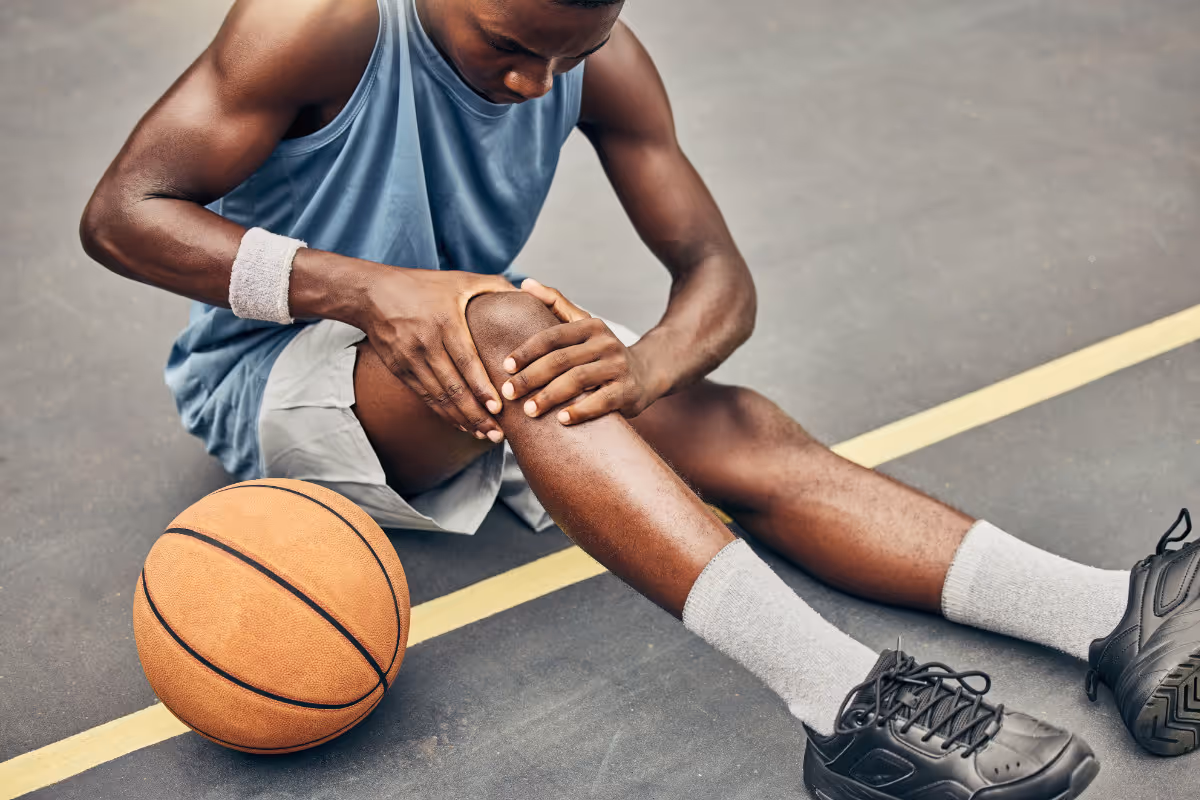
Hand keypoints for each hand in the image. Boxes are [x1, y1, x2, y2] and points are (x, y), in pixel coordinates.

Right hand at [358, 267, 515, 440]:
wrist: (372, 293)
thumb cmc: (423, 285)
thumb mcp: (459, 279)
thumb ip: (494, 286)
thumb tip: (526, 293)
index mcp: (445, 321)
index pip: (466, 361)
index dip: (482, 387)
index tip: (498, 407)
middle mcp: (426, 343)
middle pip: (453, 386)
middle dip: (476, 414)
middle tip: (498, 433)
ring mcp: (410, 359)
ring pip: (439, 397)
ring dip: (462, 419)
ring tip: (485, 434)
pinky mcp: (400, 370)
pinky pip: (425, 397)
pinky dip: (444, 413)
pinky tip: (461, 424)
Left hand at [499, 279, 657, 424]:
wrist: (646, 373)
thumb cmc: (602, 352)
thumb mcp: (582, 324)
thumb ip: (554, 303)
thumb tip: (524, 283)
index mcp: (590, 325)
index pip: (552, 336)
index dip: (526, 351)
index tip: (505, 367)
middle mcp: (606, 342)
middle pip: (561, 360)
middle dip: (531, 378)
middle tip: (509, 393)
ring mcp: (618, 366)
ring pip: (578, 380)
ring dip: (549, 396)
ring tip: (529, 410)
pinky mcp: (627, 391)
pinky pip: (601, 402)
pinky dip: (580, 410)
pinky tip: (561, 420)